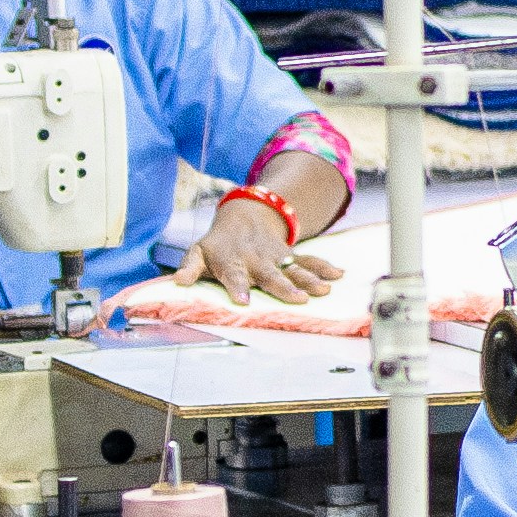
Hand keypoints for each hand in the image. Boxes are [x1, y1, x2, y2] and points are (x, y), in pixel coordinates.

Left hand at [169, 195, 324, 305]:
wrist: (243, 215)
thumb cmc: (218, 245)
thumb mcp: (198, 252)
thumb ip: (189, 268)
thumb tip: (177, 282)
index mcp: (231, 262)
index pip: (233, 275)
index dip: (237, 287)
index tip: (243, 302)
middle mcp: (256, 260)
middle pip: (270, 275)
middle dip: (284, 287)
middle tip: (298, 299)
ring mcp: (276, 257)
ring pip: (294, 268)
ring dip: (310, 278)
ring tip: (324, 290)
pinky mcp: (291, 255)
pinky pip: (309, 260)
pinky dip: (324, 266)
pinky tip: (338, 274)